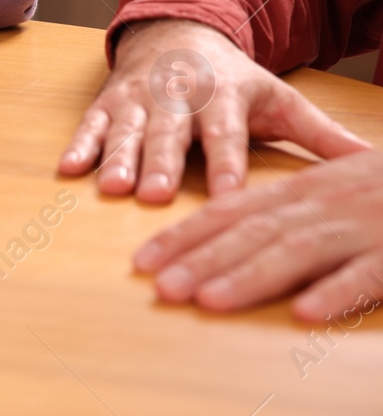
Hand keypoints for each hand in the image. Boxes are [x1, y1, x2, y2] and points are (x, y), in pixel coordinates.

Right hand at [59, 19, 368, 201]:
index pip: (226, 133)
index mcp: (222, 95)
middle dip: (161, 164)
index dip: (227, 165)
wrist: (177, 31)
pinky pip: (91, 124)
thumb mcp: (280, 100)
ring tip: (111, 188)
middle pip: (169, 134)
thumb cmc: (233, 80)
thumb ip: (323, 136)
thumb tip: (374, 164)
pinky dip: (80, 146)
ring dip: (117, 159)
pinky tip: (70, 169)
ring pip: (126, 131)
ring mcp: (138, 97)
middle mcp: (177, 94)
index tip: (231, 197)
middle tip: (155, 195)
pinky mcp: (108, 101)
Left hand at [134, 149, 382, 319]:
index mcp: (304, 189)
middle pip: (252, 232)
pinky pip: (368, 272)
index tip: (143, 262)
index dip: (184, 236)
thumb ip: (288, 211)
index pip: (230, 211)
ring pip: (298, 250)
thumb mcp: (334, 189)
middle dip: (202, 259)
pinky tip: (307, 313)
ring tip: (208, 300)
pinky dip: (338, 291)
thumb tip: (230, 233)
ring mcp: (363, 226)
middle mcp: (324, 203)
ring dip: (250, 276)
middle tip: (160, 287)